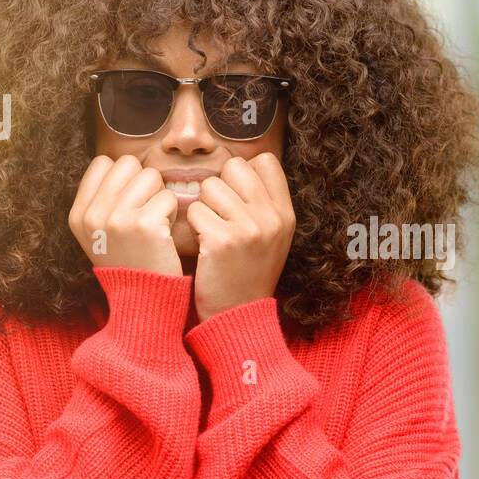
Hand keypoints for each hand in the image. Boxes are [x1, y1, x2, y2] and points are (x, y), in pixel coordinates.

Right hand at [69, 155, 182, 276]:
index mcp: (79, 214)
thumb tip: (118, 163)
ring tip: (155, 223)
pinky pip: (169, 197)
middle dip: (143, 183)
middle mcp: (93, 214)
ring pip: (151, 175)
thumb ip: (102, 200)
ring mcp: (117, 219)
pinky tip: (164, 234)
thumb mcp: (99, 234)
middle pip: (128, 163)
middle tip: (146, 212)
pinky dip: (173, 213)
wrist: (143, 301)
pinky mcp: (145, 225)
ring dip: (160, 196)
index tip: (128, 203)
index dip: (124, 177)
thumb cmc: (129, 262)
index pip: (102, 163)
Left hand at [185, 153, 295, 321]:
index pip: (264, 161)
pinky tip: (203, 245)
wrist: (237, 317)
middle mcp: (272, 218)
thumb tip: (239, 165)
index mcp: (285, 214)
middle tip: (220, 216)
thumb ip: (263, 202)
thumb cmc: (246, 273)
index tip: (237, 199)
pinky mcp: (222, 240)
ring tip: (211, 233)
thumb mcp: (272, 237)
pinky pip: (195, 210)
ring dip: (203, 207)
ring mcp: (249, 228)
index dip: (243, 174)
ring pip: (209, 186)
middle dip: (220, 187)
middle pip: (234, 166)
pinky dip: (192, 226)